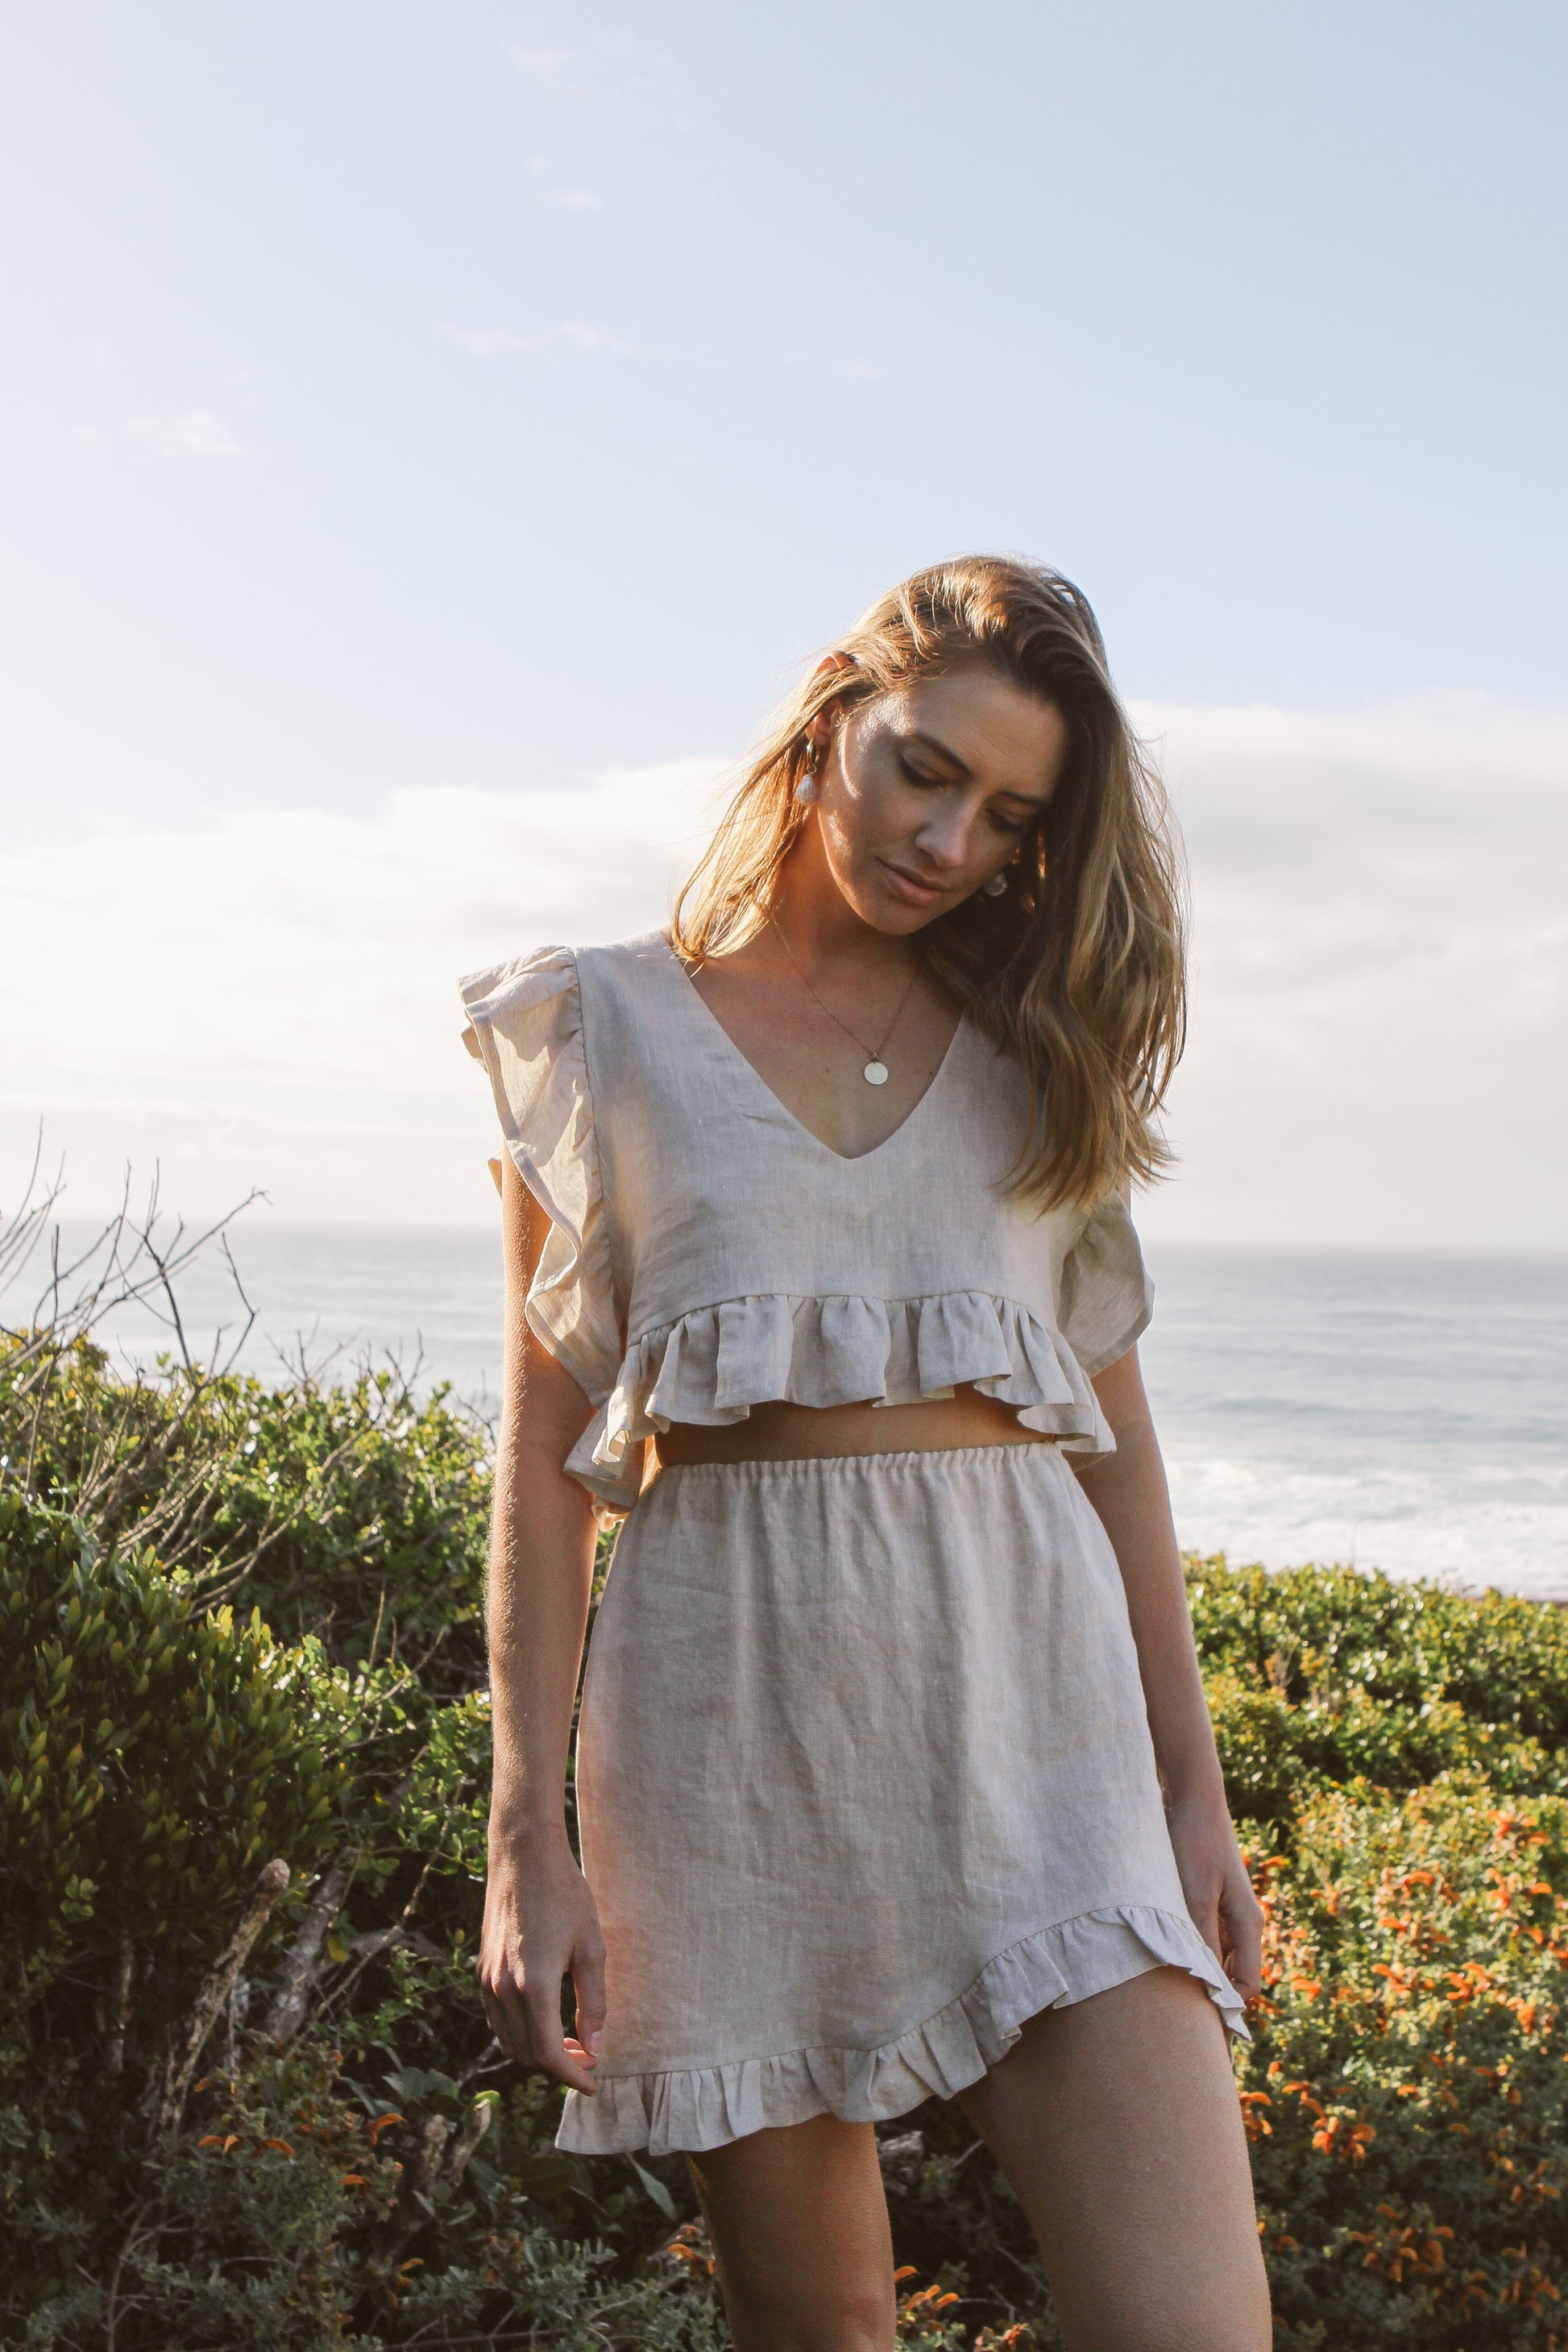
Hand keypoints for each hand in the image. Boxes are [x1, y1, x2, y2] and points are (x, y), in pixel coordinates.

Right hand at [480, 1820, 606, 2093]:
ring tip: (571, 2043)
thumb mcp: (592, 1948)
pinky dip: (519, 2032)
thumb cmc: (565, 1896)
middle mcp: (503, 1988)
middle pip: (527, 2054)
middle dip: (559, 2065)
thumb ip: (593, 2002)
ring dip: (538, 2052)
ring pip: (508, 2040)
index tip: (593, 2083)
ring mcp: (488, 1980)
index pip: (548, 2054)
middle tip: (590, 2057)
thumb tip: (595, 2045)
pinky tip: (544, 2020)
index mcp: (534, 1986)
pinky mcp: (483, 1969)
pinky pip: (497, 2019)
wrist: (523, 1856)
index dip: (572, 2076)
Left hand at [1165, 1787, 1263, 2003]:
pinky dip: (1186, 1944)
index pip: (1247, 1985)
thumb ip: (1202, 1941)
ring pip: (1214, 1956)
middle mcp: (1241, 1921)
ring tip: (1162, 1969)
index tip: (1195, 2015)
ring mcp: (1225, 1911)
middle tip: (1174, 2002)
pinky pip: (1202, 1936)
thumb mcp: (1195, 1896)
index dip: (1226, 2005)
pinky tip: (1160, 1942)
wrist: (1191, 1797)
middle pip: (1231, 1974)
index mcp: (1248, 1923)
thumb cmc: (1194, 1843)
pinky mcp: (1208, 1899)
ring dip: (1193, 1964)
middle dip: (1208, 1989)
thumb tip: (1207, 1989)